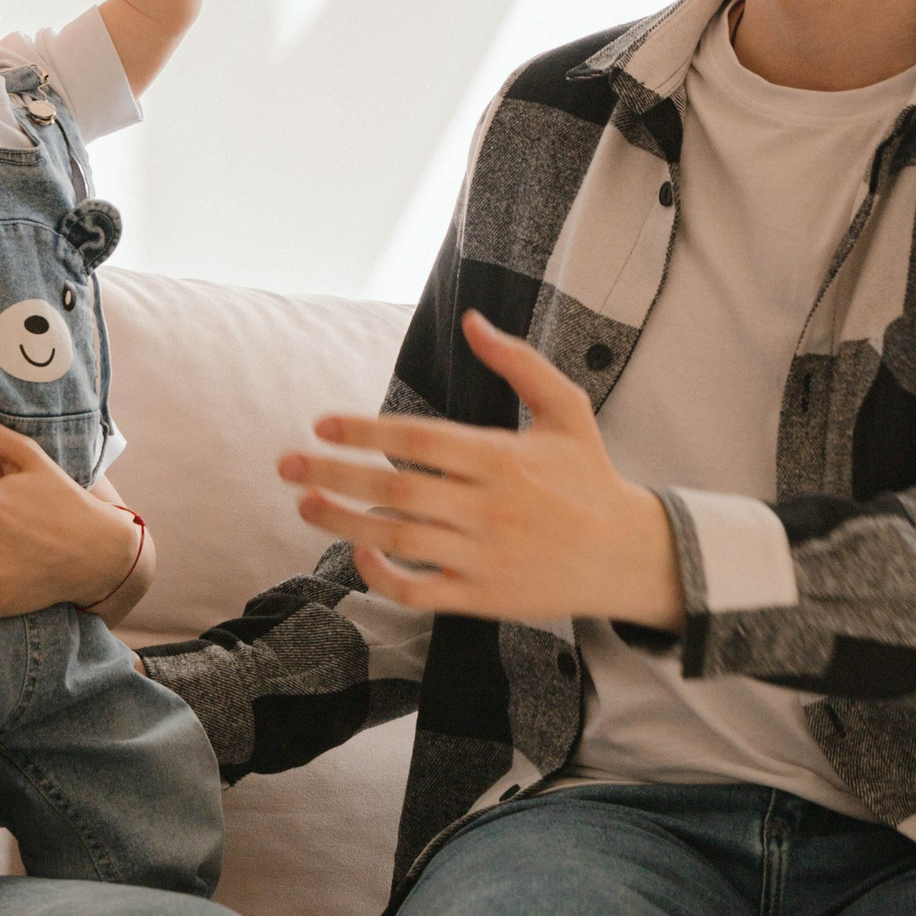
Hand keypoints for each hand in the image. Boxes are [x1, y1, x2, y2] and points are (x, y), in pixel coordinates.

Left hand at [280, 312, 685, 628]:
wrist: (630, 556)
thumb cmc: (590, 477)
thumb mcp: (567, 410)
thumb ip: (519, 362)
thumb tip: (472, 320)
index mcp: (503, 456)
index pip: (418, 440)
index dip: (364, 431)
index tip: (321, 424)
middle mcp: (489, 506)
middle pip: (395, 488)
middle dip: (334, 473)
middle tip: (285, 463)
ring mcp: (483, 555)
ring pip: (398, 538)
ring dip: (342, 521)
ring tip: (302, 501)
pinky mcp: (483, 596)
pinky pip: (419, 589)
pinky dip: (382, 575)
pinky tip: (357, 552)